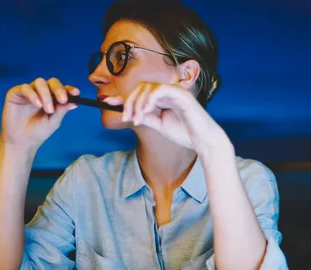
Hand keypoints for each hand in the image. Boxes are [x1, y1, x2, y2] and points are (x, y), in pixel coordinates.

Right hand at [0, 77, 78, 150]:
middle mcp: (42, 92)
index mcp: (53, 98)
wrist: (22, 141)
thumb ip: (62, 110)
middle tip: (62, 100)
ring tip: (48, 109)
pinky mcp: (16, 93)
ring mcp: (29, 92)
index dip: (69, 89)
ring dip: (46, 94)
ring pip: (40, 82)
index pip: (63, 89)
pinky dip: (33, 95)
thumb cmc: (38, 132)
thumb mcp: (54, 122)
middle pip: (52, 82)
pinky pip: (25, 88)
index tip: (76, 93)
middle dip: (59, 90)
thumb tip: (74, 102)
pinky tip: (38, 104)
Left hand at [103, 82, 227, 153]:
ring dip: (137, 103)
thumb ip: (145, 116)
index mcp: (162, 98)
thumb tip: (127, 112)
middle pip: (140, 87)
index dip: (123, 96)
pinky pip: (160, 90)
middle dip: (129, 102)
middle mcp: (167, 91)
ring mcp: (174, 91)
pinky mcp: (181, 94)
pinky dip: (149, 100)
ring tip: (136, 120)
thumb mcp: (158, 125)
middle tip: (126, 118)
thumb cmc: (184, 133)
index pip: (139, 92)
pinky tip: (145, 112)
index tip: (107, 102)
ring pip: (148, 87)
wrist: (203, 141)